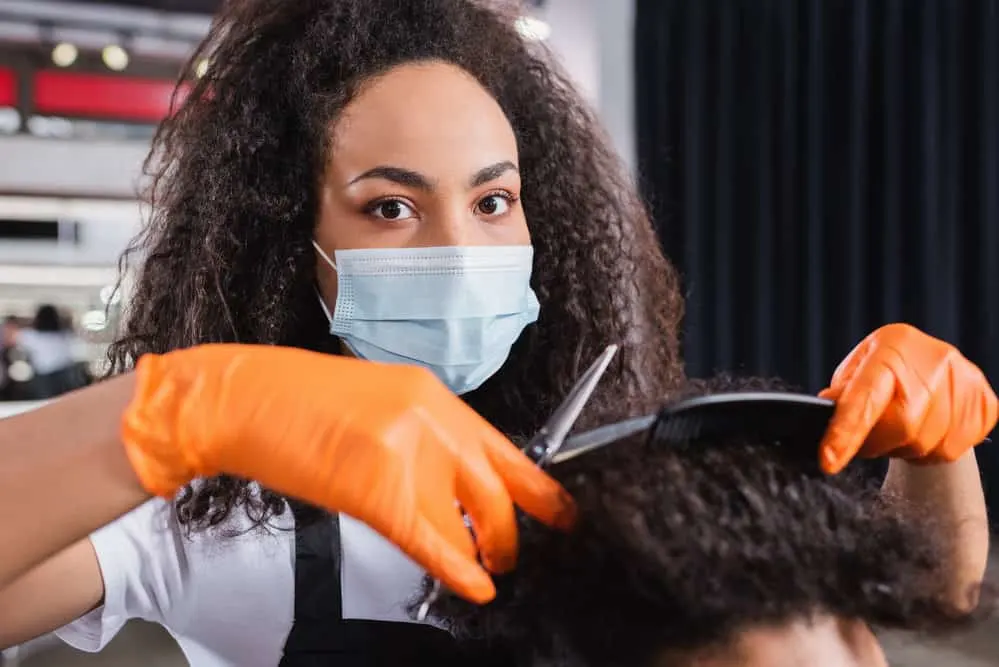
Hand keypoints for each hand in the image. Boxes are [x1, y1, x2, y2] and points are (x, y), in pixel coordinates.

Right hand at [119, 344, 575, 602]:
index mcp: (433, 395)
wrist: (242, 398)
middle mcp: (430, 419)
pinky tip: (472, 585)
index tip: (561, 509)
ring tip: (487, 570)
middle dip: (511, 531)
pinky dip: (457, 569)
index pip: (504, 447)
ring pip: (464, 519)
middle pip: (495, 489)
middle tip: (512, 554)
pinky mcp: (377, 489)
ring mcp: (406, 453)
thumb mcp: (378, 402)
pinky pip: (430, 540)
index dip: (538, 487)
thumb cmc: (296, 400)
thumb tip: (452, 479)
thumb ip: (423, 435)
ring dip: (481, 553)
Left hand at [818, 323, 996, 474]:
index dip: (846, 431)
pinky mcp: (984, 403)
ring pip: (928, 445)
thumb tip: (826, 413)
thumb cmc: (885, 367)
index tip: (829, 459)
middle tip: (866, 441)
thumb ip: (842, 395)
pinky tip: (923, 432)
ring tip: (897, 432)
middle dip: (877, 443)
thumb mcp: (855, 371)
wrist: (926, 362)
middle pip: (903, 426)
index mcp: (892, 347)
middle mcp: (934, 360)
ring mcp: (965, 380)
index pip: (866, 395)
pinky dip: (930, 451)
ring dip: (904, 449)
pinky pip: (952, 450)